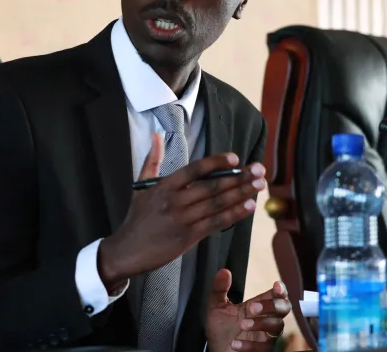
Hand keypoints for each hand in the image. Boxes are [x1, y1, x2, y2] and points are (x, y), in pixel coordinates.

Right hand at [98, 133, 266, 289]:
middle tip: (260, 170)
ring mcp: (182, 220)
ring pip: (217, 204)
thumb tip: (157, 136)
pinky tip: (248, 207)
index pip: (195, 169)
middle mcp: (174, 201)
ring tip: (260, 185)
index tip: (236, 158)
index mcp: (164, 186)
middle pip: (212, 186)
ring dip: (242, 194)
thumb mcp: (141, 186)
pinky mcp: (188, 238)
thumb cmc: (136, 218)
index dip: (216, 163)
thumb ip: (152, 160)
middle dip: (239, 177)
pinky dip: (234, 214)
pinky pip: (216, 223)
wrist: (126, 251)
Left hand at [206, 269, 291, 351]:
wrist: (217, 351)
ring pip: (277, 327)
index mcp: (258, 306)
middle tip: (252, 307)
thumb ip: (219, 289)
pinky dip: (249, 345)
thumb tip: (224, 271)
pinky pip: (264, 347)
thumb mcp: (216, 307)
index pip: (277, 295)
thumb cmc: (220, 329)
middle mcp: (266, 319)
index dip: (281, 290)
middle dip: (273, 305)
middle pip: (284, 308)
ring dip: (260, 324)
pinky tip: (234, 344)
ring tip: (242, 324)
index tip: (276, 286)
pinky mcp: (262, 351)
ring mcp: (266, 336)